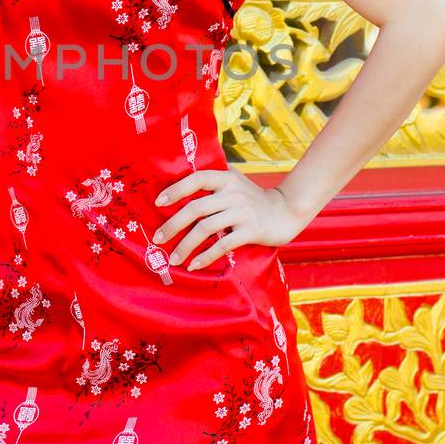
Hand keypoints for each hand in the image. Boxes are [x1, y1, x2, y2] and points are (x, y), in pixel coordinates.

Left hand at [150, 170, 302, 268]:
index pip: (197, 178)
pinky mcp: (250, 231)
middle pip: (195, 208)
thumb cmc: (253, 198)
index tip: (158, 203)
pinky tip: (194, 265)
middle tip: (158, 238)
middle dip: (173, 224)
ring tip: (173, 258)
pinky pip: (222, 245)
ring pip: (205, 228)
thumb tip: (180, 179)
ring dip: (185, 245)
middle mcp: (233, 193)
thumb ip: (214, 179)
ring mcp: (242, 212)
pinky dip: (205, 256)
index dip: (176, 189)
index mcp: (226, 178)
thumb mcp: (236, 181)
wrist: (286, 211)